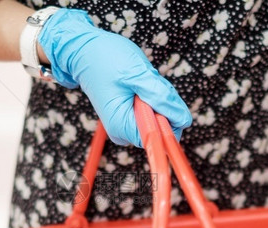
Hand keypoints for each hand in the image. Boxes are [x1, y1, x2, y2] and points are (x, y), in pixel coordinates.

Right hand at [38, 9, 192, 146]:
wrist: (84, 51)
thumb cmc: (107, 59)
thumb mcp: (138, 75)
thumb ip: (162, 98)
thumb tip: (184, 120)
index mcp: (123, 128)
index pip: (163, 136)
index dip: (169, 114)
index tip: (156, 92)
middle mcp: (123, 132)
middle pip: (162, 125)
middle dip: (161, 101)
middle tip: (143, 81)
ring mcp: (125, 124)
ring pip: (158, 114)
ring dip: (155, 95)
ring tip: (136, 79)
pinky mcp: (127, 115)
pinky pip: (151, 108)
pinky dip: (150, 93)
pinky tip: (136, 82)